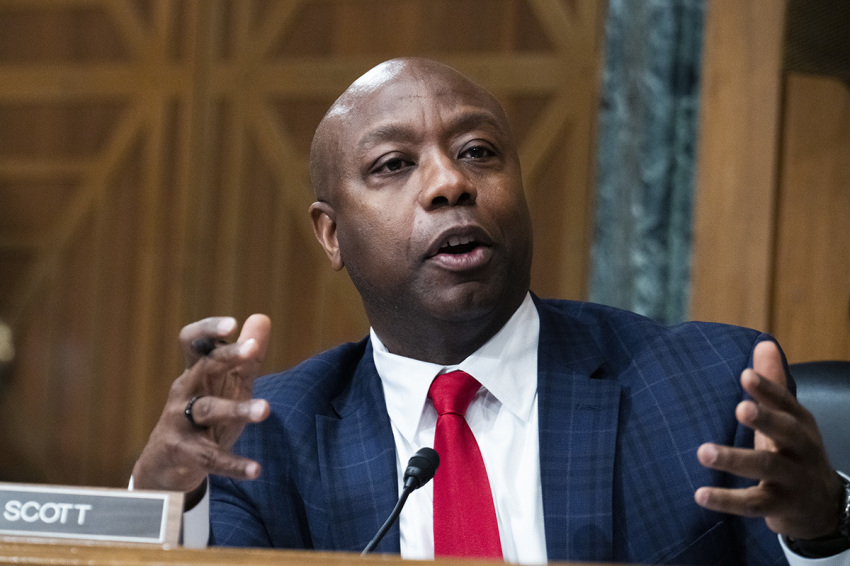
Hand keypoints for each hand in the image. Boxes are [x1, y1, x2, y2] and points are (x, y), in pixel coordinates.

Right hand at [132, 314, 271, 493]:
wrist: (166, 466)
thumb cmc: (202, 417)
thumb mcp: (227, 386)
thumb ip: (247, 357)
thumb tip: (262, 317)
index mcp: (195, 373)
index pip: (193, 342)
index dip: (208, 330)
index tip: (232, 323)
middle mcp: (184, 392)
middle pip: (202, 368)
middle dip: (226, 357)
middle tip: (251, 350)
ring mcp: (179, 422)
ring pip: (208, 410)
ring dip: (237, 409)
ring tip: (266, 409)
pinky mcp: (182, 453)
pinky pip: (210, 458)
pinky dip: (234, 464)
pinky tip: (256, 469)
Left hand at [694, 341, 842, 538]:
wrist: (823, 507)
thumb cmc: (793, 453)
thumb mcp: (787, 419)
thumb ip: (773, 384)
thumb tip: (764, 343)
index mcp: (800, 423)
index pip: (786, 402)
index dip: (768, 389)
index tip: (746, 374)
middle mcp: (801, 449)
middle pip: (785, 432)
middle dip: (764, 420)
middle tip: (739, 409)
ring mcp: (793, 479)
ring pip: (765, 467)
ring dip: (734, 460)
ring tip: (703, 452)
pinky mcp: (780, 506)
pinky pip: (753, 504)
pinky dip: (726, 500)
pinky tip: (700, 495)